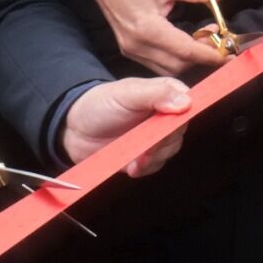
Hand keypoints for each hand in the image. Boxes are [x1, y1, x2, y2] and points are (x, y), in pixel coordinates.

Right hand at [52, 0, 229, 74]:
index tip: (229, 55)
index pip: (184, 50)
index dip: (209, 54)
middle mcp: (137, 45)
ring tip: (205, 39)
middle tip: (218, 40)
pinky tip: (187, 42)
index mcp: (147, 28)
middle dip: (201, 57)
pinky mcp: (130, 51)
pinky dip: (176, 58)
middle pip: (177, 64)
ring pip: (168, 68)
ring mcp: (131, 51)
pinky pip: (157, 64)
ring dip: (189, 59)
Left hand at [60, 76, 192, 178]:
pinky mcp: (144, 156)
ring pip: (169, 151)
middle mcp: (165, 115)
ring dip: (153, 158)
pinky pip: (155, 166)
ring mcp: (155, 137)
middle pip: (179, 132)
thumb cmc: (100, 104)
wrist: (73, 129)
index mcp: (165, 94)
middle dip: (163, 143)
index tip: (169, 129)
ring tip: (134, 160)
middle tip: (146, 149)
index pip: (189, 104)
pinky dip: (144, 169)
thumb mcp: (127, 93)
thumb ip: (156, 94)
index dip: (182, 118)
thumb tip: (186, 102)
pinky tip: (131, 166)